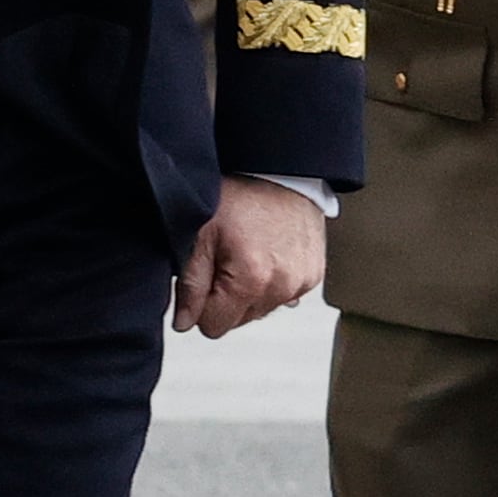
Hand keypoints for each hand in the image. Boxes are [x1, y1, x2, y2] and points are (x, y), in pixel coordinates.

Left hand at [175, 180, 326, 337]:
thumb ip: (189, 285)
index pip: (213, 327)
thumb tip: (183, 322)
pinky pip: (283, 295)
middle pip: (238, 321)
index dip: (200, 304)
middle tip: (225, 258)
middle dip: (225, 297)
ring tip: (247, 253)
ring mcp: (302, 282)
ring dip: (250, 290)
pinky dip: (271, 281)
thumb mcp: (200, 234)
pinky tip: (266, 254)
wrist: (280, 169)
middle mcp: (283, 287)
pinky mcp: (314, 274)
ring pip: (260, 310)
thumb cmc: (239, 194)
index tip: (203, 275)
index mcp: (252, 280)